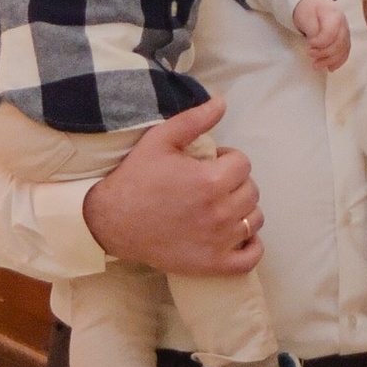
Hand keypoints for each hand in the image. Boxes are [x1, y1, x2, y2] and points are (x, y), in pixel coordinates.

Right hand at [81, 102, 262, 275]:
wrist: (112, 221)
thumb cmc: (135, 179)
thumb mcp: (160, 140)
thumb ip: (194, 120)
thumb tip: (221, 102)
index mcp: (210, 180)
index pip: (243, 163)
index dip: (227, 159)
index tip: (210, 163)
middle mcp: (219, 212)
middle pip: (251, 191)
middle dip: (236, 182)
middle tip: (213, 184)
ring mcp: (218, 241)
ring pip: (254, 220)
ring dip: (244, 210)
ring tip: (222, 206)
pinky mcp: (212, 264)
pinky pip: (250, 258)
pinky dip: (251, 246)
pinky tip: (237, 235)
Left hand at [294, 0, 350, 74]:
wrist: (313, 3)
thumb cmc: (308, 9)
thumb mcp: (307, 17)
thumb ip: (313, 31)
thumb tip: (317, 46)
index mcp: (334, 15)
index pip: (330, 34)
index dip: (319, 43)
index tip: (309, 45)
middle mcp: (344, 24)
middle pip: (338, 44)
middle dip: (323, 53)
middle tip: (310, 54)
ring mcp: (346, 32)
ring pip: (343, 50)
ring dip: (330, 60)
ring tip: (316, 65)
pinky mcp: (345, 39)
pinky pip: (345, 52)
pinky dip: (338, 61)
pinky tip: (330, 68)